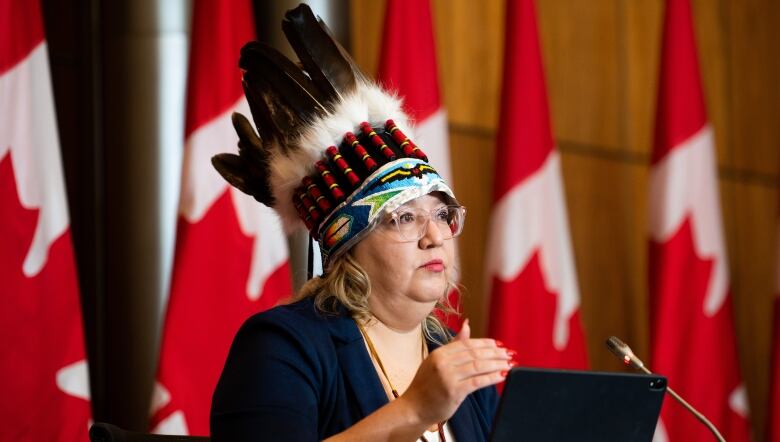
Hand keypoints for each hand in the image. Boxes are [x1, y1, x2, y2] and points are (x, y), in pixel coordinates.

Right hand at [398, 319, 514, 425]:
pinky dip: (492, 377)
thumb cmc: (426, 385)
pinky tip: (502, 375)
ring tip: (509, 364)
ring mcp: (448, 376)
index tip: (498, 345)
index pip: (467, 344)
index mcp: (439, 353)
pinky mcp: (454, 391)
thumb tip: (467, 325)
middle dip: (495, 353)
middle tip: (509, 353)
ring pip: (478, 366)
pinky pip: (478, 381)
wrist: (414, 407)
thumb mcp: (436, 361)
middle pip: (475, 353)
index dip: (485, 343)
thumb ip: (453, 345)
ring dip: (497, 364)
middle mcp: (443, 362)